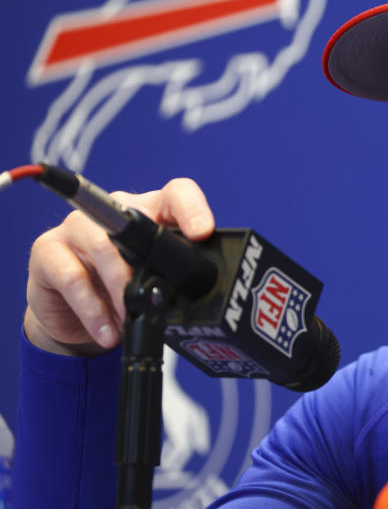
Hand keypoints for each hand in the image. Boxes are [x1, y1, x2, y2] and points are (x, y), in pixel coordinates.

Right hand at [24, 178, 214, 356]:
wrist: (78, 318)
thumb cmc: (126, 290)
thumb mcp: (158, 281)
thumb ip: (177, 275)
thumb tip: (202, 293)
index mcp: (150, 211)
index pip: (176, 194)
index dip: (191, 208)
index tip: (202, 233)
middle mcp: (112, 211)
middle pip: (132, 223)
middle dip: (147, 265)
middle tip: (159, 299)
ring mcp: (77, 227)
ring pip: (102, 248)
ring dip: (120, 291)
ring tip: (130, 320)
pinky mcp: (47, 249)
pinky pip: (72, 277)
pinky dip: (94, 310)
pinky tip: (108, 330)